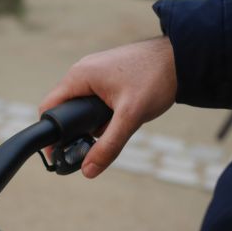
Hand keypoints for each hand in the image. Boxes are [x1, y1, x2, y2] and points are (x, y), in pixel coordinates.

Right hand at [39, 36, 176, 177]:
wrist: (182, 59)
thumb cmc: (155, 79)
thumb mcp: (130, 118)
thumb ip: (108, 146)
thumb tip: (88, 171)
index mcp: (80, 76)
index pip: (49, 108)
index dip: (50, 134)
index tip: (58, 155)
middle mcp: (82, 71)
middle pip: (63, 108)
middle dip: (74, 130)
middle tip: (87, 148)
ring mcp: (95, 72)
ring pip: (80, 105)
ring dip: (90, 123)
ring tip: (110, 130)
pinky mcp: (108, 76)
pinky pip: (94, 99)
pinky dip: (101, 114)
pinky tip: (118, 120)